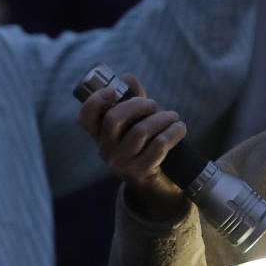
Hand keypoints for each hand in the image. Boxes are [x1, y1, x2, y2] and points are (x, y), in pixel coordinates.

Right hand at [77, 72, 187, 220]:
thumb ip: (132, 101)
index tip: (113, 90)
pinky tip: (180, 129)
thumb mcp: (138, 123)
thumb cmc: (148, 147)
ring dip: (162, 118)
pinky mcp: (139, 173)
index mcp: (101, 136)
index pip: (85, 117)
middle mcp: (105, 150)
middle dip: (139, 105)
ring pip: (140, 131)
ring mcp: (120, 164)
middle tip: (154, 105)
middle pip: (114, 118)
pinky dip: (173, 132)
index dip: (96, 101)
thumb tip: (127, 78)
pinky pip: (158, 146)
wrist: (159, 187)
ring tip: (173, 117)